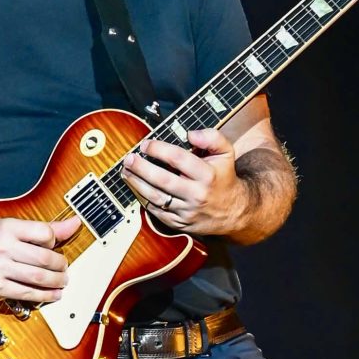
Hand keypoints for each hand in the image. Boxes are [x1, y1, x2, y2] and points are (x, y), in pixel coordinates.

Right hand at [0, 215, 80, 302]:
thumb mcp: (12, 228)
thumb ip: (43, 228)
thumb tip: (74, 223)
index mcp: (8, 228)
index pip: (44, 234)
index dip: (54, 242)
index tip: (54, 247)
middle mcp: (3, 247)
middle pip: (44, 258)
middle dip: (60, 266)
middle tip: (64, 268)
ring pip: (38, 277)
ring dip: (56, 281)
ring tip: (61, 281)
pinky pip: (27, 293)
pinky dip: (44, 295)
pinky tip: (52, 294)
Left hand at [124, 127, 244, 236]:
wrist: (233, 211)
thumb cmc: (223, 177)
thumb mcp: (226, 153)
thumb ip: (212, 137)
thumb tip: (190, 134)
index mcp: (207, 175)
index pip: (178, 159)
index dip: (159, 149)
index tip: (146, 144)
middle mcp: (197, 194)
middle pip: (163, 180)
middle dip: (142, 168)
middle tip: (129, 158)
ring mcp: (187, 211)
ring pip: (156, 198)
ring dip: (137, 184)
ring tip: (126, 171)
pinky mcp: (179, 223)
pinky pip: (156, 212)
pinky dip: (143, 199)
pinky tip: (135, 187)